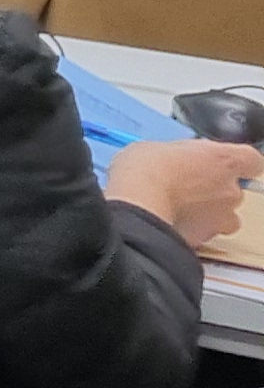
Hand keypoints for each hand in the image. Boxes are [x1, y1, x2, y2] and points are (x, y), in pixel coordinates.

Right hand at [110, 139, 258, 250]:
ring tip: (176, 208)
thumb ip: (178, 156)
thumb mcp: (158, 148)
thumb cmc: (146, 171)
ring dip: (205, 214)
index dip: (237, 163)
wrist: (136, 205)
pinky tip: (167, 221)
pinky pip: (202, 234)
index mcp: (225, 160)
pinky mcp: (204, 240)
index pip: (251, 160)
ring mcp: (220, 219)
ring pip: (223, 218)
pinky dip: (189, 230)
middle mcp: (231, 191)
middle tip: (185, 185)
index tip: (221, 163)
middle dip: (213, 190)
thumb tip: (171, 161)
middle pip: (235, 191)